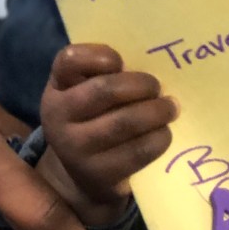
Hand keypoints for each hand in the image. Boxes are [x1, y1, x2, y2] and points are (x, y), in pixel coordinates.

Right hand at [40, 44, 177, 225]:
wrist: (82, 175)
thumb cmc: (93, 119)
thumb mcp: (87, 92)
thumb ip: (106, 74)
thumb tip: (151, 64)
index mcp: (58, 87)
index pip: (69, 60)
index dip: (97, 55)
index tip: (120, 61)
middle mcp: (58, 117)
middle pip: (104, 91)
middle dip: (140, 85)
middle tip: (158, 87)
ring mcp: (75, 149)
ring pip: (124, 123)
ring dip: (156, 112)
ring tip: (170, 108)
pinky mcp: (98, 174)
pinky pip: (137, 152)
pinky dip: (158, 138)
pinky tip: (164, 134)